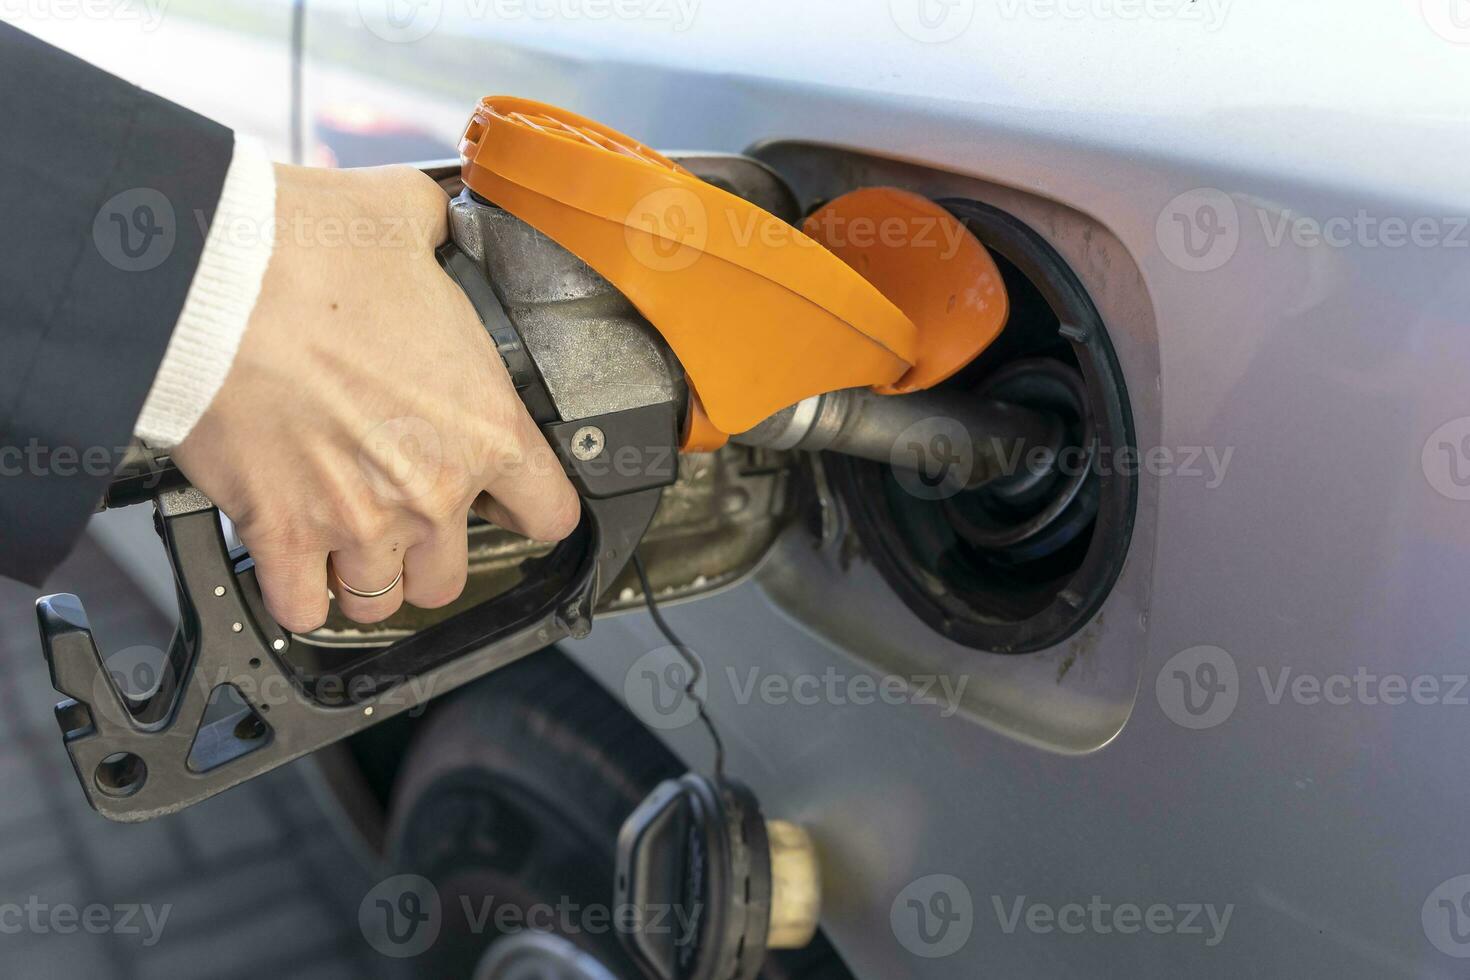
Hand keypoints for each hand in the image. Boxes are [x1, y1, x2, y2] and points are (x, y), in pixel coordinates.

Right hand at [171, 164, 579, 631]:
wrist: (213, 280)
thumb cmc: (311, 253)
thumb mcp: (407, 219)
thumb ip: (441, 235)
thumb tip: (436, 222)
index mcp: (486, 427)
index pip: (550, 513)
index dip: (530, 508)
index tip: (508, 503)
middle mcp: (433, 489)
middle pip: (454, 573)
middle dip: (432, 550)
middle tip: (405, 511)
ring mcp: (360, 521)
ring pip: (382, 598)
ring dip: (368, 574)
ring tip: (349, 538)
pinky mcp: (284, 533)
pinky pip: (300, 605)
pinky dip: (297, 592)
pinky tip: (295, 561)